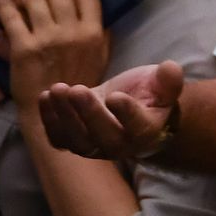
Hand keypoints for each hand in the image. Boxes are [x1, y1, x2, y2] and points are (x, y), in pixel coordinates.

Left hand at [0, 0, 110, 109]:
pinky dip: (8, 11)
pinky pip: (12, 15)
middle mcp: (73, 32)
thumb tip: (96, 9)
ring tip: (23, 7)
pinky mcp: (23, 47)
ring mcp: (47, 39)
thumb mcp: (101, 57)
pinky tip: (9, 16)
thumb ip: (101, 32)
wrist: (53, 111)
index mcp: (94, 32)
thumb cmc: (78, 83)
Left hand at [37, 60, 182, 160]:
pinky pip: (58, 138)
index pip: (138, 127)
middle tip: (77, 90)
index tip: (115, 96)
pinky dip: (49, 120)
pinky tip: (45, 97)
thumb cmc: (151, 96)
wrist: (133, 111)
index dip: (126, 114)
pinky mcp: (73, 142)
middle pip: (104, 136)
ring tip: (57, 89)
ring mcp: (94, 147)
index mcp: (146, 131)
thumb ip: (168, 80)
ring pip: (77, 139)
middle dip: (89, 113)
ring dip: (64, 115)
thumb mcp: (163, 85)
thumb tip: (170, 68)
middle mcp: (120, 145)